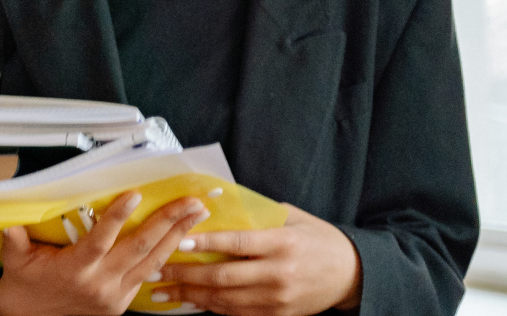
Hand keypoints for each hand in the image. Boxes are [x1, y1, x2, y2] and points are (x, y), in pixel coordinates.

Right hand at [0, 192, 209, 315]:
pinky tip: (180, 241)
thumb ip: (15, 241)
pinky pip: (147, 277)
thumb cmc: (24, 285)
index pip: (100, 240)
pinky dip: (166, 258)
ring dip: (177, 237)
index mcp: (73, 270)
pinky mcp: (120, 303)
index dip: (117, 217)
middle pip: (139, 249)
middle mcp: (98, 283)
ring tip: (196, 216)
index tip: (134, 195)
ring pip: (152, 263)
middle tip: (190, 203)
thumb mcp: (14, 261)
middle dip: (168, 223)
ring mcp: (113, 296)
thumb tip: (11, 226)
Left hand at [157, 204, 362, 314]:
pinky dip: (209, 306)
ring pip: (225, 299)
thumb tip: (215, 201)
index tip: (177, 239)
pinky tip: (188, 301)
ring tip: (160, 290)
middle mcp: (279, 273)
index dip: (206, 243)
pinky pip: (236, 312)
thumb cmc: (318, 239)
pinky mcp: (276, 314)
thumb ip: (258, 214)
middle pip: (224, 276)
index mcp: (283, 243)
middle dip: (184, 274)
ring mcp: (277, 297)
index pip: (238, 243)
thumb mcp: (294, 219)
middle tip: (154, 269)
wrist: (352, 274)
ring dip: (189, 295)